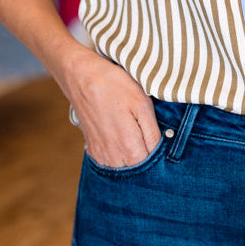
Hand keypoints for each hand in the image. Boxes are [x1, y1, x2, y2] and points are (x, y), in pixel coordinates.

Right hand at [63, 49, 160, 167]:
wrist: (82, 77)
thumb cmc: (114, 86)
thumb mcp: (143, 105)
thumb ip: (153, 133)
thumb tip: (162, 151)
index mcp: (129, 147)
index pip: (153, 165)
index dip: (162, 154)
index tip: (162, 139)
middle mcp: (113, 157)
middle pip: (139, 169)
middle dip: (147, 156)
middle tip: (148, 133)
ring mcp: (100, 155)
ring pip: (125, 167)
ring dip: (133, 157)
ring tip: (135, 134)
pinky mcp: (92, 149)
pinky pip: (111, 162)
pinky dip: (120, 154)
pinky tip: (122, 137)